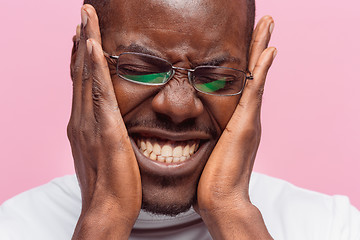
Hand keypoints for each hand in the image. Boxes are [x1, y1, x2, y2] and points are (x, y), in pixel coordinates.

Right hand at [67, 5, 140, 238]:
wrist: (108, 207)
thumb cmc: (112, 183)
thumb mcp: (108, 151)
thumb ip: (107, 133)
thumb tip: (113, 122)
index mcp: (84, 123)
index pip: (82, 83)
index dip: (82, 58)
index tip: (85, 36)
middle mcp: (81, 118)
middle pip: (80, 72)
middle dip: (82, 41)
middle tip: (83, 15)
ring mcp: (89, 122)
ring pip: (85, 75)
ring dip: (86, 43)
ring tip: (85, 17)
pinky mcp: (104, 128)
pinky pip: (97, 91)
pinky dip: (92, 67)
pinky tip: (92, 46)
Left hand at [196, 16, 276, 238]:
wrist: (220, 199)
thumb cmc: (210, 178)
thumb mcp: (206, 150)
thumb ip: (205, 135)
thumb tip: (186, 130)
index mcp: (237, 121)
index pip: (243, 84)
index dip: (247, 63)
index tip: (248, 42)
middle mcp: (247, 117)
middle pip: (254, 74)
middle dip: (258, 48)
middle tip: (265, 23)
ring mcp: (249, 120)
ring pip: (257, 76)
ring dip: (261, 49)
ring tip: (268, 25)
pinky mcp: (246, 125)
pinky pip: (255, 90)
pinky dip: (262, 69)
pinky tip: (269, 50)